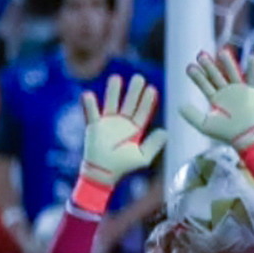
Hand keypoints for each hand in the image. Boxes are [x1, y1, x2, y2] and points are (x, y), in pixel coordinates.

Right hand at [78, 73, 164, 187]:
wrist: (102, 174)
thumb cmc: (123, 167)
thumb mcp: (143, 158)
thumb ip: (154, 145)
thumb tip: (165, 131)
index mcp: (135, 129)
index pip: (143, 112)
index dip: (147, 101)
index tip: (152, 89)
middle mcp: (122, 123)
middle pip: (129, 103)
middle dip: (134, 91)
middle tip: (139, 78)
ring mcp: (108, 123)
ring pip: (111, 103)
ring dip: (113, 91)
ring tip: (116, 78)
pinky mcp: (94, 127)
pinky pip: (91, 113)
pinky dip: (89, 104)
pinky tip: (88, 94)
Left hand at [178, 47, 253, 150]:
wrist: (244, 138)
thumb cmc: (225, 133)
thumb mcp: (204, 125)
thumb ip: (192, 116)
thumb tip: (179, 106)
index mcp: (216, 98)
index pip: (204, 84)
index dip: (197, 76)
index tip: (189, 67)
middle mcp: (227, 92)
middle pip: (216, 75)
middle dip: (209, 66)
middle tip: (200, 55)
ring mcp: (240, 91)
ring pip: (233, 73)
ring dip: (228, 63)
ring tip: (222, 52)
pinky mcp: (253, 93)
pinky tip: (252, 57)